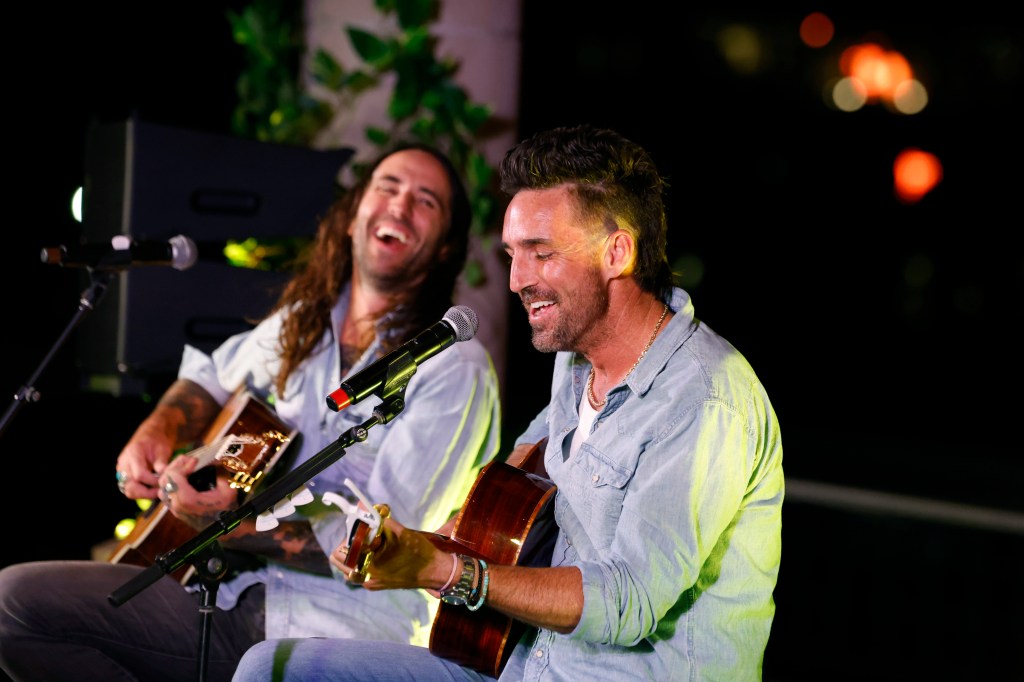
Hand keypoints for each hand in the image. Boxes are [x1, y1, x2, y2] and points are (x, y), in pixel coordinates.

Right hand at [114, 419, 176, 499]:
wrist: (150, 434)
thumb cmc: (157, 440)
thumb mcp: (163, 448)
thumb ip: (162, 463)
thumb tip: (164, 477)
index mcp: (133, 453)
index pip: (139, 475)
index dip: (152, 481)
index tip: (163, 482)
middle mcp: (123, 463)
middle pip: (129, 486)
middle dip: (146, 492)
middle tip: (160, 491)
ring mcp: (122, 470)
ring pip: (128, 490)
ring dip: (142, 494)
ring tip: (156, 490)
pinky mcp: (124, 475)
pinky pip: (129, 488)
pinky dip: (140, 492)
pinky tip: (151, 488)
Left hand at [158, 455, 238, 529]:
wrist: (223, 528)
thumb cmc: (227, 510)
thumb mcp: (228, 490)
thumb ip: (220, 473)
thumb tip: (214, 459)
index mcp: (188, 501)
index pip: (172, 477)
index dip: (182, 464)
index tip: (195, 461)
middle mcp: (177, 505)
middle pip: (164, 479)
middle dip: (176, 466)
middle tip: (189, 461)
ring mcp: (174, 508)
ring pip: (162, 486)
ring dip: (173, 474)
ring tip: (186, 468)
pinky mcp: (174, 509)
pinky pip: (165, 492)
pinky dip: (171, 482)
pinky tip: (184, 477)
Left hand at [331, 517, 450, 593]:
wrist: (435, 571)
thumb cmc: (419, 552)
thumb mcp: (400, 532)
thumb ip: (381, 520)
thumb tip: (367, 508)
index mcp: (369, 566)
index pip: (342, 550)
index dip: (351, 534)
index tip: (362, 526)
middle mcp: (366, 578)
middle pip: (340, 559)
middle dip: (350, 543)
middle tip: (365, 534)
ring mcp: (371, 583)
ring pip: (348, 566)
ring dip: (355, 552)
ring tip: (371, 543)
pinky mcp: (377, 584)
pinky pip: (360, 571)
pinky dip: (364, 559)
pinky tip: (378, 552)